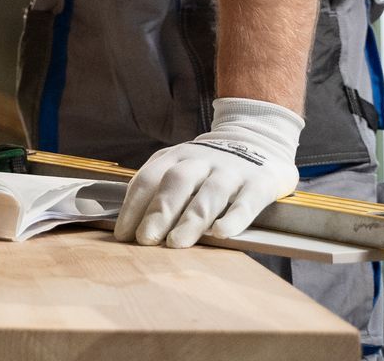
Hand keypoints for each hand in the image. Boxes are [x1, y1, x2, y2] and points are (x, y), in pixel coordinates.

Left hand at [114, 98, 301, 247]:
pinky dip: (234, 218)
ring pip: (209, 194)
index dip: (133, 206)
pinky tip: (221, 233)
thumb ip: (158, 189)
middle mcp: (201, 160)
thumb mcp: (182, 166)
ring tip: (176, 243)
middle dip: (159, 211)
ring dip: (190, 219)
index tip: (122, 235)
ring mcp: (231, 171)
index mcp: (177, 156)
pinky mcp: (260, 183)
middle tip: (145, 239)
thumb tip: (131, 227)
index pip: (149, 179)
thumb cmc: (211, 167)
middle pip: (176, 183)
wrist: (261, 140)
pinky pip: (246, 201)